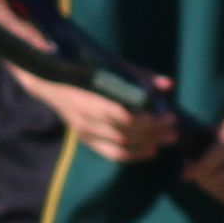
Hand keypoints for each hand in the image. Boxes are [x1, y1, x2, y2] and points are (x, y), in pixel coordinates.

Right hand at [20, 68, 183, 163]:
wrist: (50, 83)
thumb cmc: (84, 70)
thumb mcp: (111, 67)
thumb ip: (139, 76)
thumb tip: (168, 85)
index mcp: (90, 98)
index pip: (120, 116)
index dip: (144, 119)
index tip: (164, 114)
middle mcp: (86, 120)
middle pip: (124, 132)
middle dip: (152, 132)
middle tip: (173, 127)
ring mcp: (85, 132)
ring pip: (120, 146)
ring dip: (147, 144)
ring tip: (167, 139)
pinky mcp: (87, 140)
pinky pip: (112, 154)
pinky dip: (133, 155)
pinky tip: (151, 151)